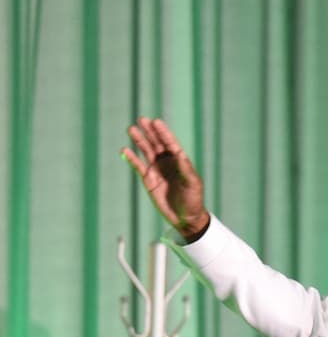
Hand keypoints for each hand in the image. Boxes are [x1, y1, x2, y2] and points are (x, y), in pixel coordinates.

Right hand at [121, 117, 209, 239]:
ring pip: (146, 151)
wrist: (185, 218)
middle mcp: (168, 163)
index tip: (156, 121)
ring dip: (139, 140)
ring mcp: (157, 170)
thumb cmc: (193, 200)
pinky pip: (138, 166)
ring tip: (131, 129)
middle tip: (142, 119)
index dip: (163, 132)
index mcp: (180, 161)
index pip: (170, 143)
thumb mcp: (193, 184)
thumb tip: (180, 155)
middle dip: (150, 131)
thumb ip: (186, 170)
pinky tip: (124, 150)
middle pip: (157, 143)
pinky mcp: (148, 180)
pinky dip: (132, 158)